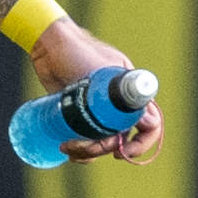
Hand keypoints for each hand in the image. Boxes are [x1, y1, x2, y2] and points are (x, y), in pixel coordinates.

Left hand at [30, 17, 164, 163]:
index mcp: (129, 94)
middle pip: (121, 139)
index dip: (142, 144)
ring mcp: (98, 111)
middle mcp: (117, 106)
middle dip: (102, 149)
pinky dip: (80, 149)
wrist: (47, 45)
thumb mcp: (102, 70)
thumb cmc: (77, 49)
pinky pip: (86, 138)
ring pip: (102, 142)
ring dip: (88, 152)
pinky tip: (66, 148)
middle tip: (81, 148)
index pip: (150, 125)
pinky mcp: (79, 114)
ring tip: (66, 148)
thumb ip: (122, 90)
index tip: (121, 151)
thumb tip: (149, 121)